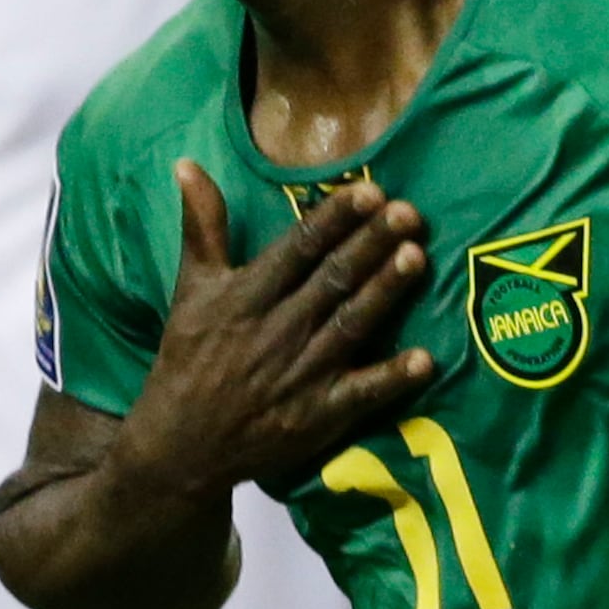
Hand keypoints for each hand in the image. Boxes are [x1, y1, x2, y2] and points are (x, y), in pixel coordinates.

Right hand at [120, 168, 437, 505]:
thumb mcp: (190, 290)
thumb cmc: (189, 359)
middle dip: (370, 245)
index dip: (332, 220)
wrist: (181, 445)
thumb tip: (188, 163)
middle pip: (332, 280)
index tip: (366, 191)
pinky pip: (361, 394)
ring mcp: (301, 374)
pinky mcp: (318, 416)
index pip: (297, 249)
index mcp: (247, 296)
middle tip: (408, 211)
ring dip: (385, 293)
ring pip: (350, 326)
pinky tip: (426, 359)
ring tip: (417, 257)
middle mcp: (277, 330)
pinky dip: (391, 378)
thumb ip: (202, 228)